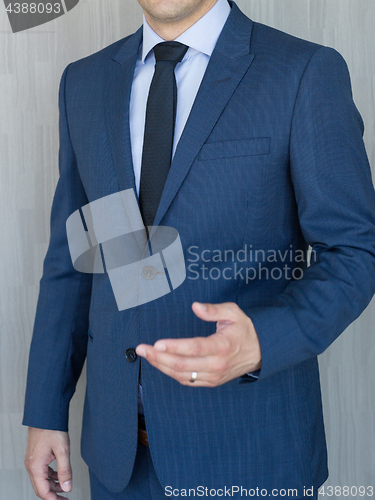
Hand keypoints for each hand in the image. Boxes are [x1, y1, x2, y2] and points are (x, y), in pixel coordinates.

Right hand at [24, 427, 71, 499]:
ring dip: (52, 486)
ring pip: (41, 480)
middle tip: (65, 498)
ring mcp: (32, 461)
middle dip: (53, 495)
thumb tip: (67, 487)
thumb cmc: (52, 429)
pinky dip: (50, 476)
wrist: (45, 415)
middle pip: (41, 488)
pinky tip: (59, 475)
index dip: (53, 499)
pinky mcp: (35, 456)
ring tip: (64, 488)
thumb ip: (65, 470)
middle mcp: (31, 466)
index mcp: (36, 467)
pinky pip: (42, 472)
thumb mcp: (62, 450)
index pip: (43, 491)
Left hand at [136, 302, 261, 386]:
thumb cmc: (244, 330)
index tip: (157, 343)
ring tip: (146, 355)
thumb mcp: (233, 313)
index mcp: (222, 346)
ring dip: (161, 366)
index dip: (174, 347)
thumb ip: (214, 309)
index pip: (194, 348)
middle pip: (183, 365)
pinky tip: (160, 364)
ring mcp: (213, 376)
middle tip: (142, 348)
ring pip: (182, 375)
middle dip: (159, 357)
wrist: (260, 352)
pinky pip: (187, 381)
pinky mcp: (211, 381)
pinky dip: (171, 373)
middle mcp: (217, 364)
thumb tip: (195, 306)